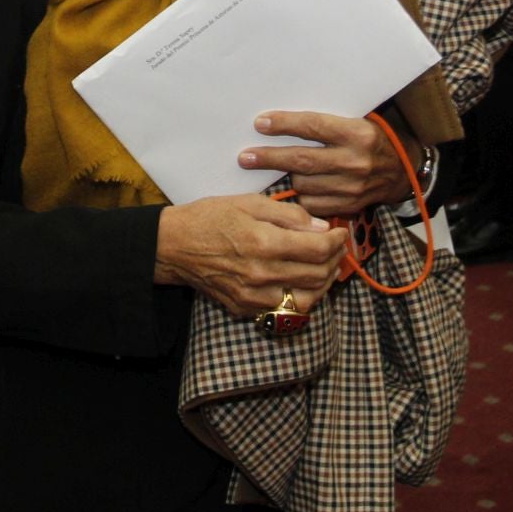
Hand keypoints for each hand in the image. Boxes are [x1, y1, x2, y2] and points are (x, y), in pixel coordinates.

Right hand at [153, 193, 346, 318]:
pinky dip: (298, 295)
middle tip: (335, 248)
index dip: (336, 241)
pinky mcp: (245, 308)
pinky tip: (298, 279)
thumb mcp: (248, 202)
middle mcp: (261, 274)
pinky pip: (283, 309)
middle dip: (334, 260)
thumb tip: (321, 226)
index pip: (318, 250)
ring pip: (306, 299)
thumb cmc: (209, 217)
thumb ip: (288, 214)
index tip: (339, 232)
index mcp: (263, 243)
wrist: (173, 245)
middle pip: (318, 276)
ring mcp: (253, 296)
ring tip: (324, 267)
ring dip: (322, 283)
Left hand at [240, 111, 411, 216]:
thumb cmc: (372, 140)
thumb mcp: (357, 122)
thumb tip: (282, 118)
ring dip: (286, 177)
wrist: (403, 173)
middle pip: (302, 159)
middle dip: (269, 158)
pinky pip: (312, 204)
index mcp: (357, 133)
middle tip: (245, 157)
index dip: (284, 124)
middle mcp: (356, 161)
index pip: (313, 126)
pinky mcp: (350, 206)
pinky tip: (297, 187)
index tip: (260, 123)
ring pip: (304, 183)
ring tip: (273, 170)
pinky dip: (301, 196)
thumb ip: (327, 123)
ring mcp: (353, 187)